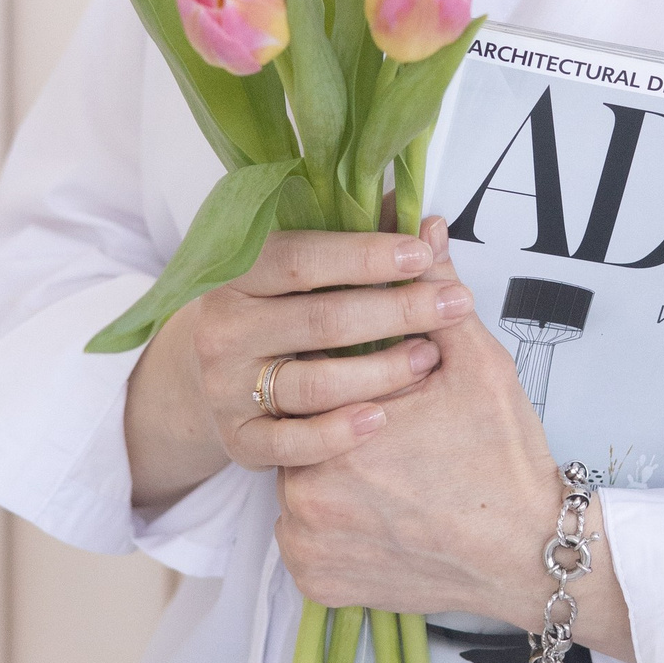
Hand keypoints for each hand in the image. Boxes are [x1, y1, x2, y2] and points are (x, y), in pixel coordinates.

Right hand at [123, 228, 476, 511]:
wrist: (209, 377)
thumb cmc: (275, 312)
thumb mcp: (300, 271)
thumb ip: (356, 242)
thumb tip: (424, 217)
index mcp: (238, 273)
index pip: (303, 259)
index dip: (365, 256)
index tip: (422, 255)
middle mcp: (224, 327)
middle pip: (320, 320)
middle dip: (396, 311)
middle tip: (454, 304)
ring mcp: (226, 386)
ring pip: (313, 384)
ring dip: (380, 372)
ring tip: (429, 358)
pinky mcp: (237, 440)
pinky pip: (291, 444)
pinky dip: (338, 433)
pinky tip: (381, 418)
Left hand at [274, 223, 634, 662]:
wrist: (530, 555)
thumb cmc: (505, 459)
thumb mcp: (478, 366)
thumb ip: (435, 296)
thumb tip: (419, 226)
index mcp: (341, 425)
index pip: (310, 376)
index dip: (338, 371)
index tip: (369, 381)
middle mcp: (308, 490)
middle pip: (297, 430)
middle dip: (328, 419)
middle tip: (382, 433)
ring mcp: (307, 544)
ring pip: (295, 486)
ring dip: (322, 473)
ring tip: (382, 474)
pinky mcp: (315, 582)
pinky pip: (302, 542)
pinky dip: (328, 529)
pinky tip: (375, 515)